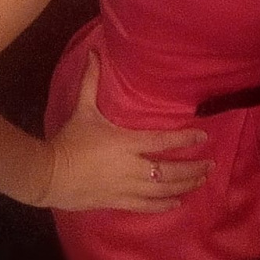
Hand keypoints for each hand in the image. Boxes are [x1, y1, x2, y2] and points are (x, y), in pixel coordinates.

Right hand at [41, 51, 211, 211]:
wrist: (50, 173)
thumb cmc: (70, 139)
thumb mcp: (83, 109)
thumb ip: (91, 81)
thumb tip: (95, 52)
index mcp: (125, 142)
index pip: (162, 141)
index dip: (184, 139)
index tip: (203, 136)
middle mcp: (131, 167)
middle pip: (169, 170)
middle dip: (192, 169)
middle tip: (209, 165)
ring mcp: (126, 188)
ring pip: (162, 190)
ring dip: (184, 186)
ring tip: (200, 182)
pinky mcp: (119, 202)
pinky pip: (146, 206)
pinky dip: (164, 205)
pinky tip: (176, 203)